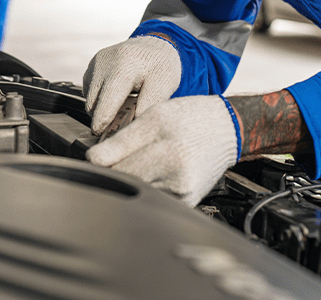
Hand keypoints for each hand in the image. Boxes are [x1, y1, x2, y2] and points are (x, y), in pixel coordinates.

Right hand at [83, 35, 180, 133]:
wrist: (156, 44)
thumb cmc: (162, 65)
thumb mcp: (164, 85)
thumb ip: (148, 105)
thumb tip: (133, 127)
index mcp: (124, 67)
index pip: (107, 99)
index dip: (102, 120)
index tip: (99, 135)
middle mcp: (105, 62)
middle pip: (94, 101)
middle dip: (102, 118)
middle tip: (115, 128)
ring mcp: (96, 62)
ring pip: (89, 97)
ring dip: (101, 108)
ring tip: (122, 107)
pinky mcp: (92, 65)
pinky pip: (89, 90)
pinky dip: (100, 98)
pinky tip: (117, 96)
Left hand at [87, 94, 238, 205]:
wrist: (227, 129)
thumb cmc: (192, 118)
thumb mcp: (154, 117)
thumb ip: (121, 141)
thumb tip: (93, 159)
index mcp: (169, 156)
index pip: (117, 171)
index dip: (103, 163)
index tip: (99, 155)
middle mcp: (177, 181)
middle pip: (128, 185)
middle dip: (117, 171)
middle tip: (120, 155)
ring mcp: (183, 196)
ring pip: (139, 194)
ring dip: (133, 179)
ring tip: (143, 158)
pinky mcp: (186, 203)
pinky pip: (155, 198)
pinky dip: (148, 186)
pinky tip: (155, 170)